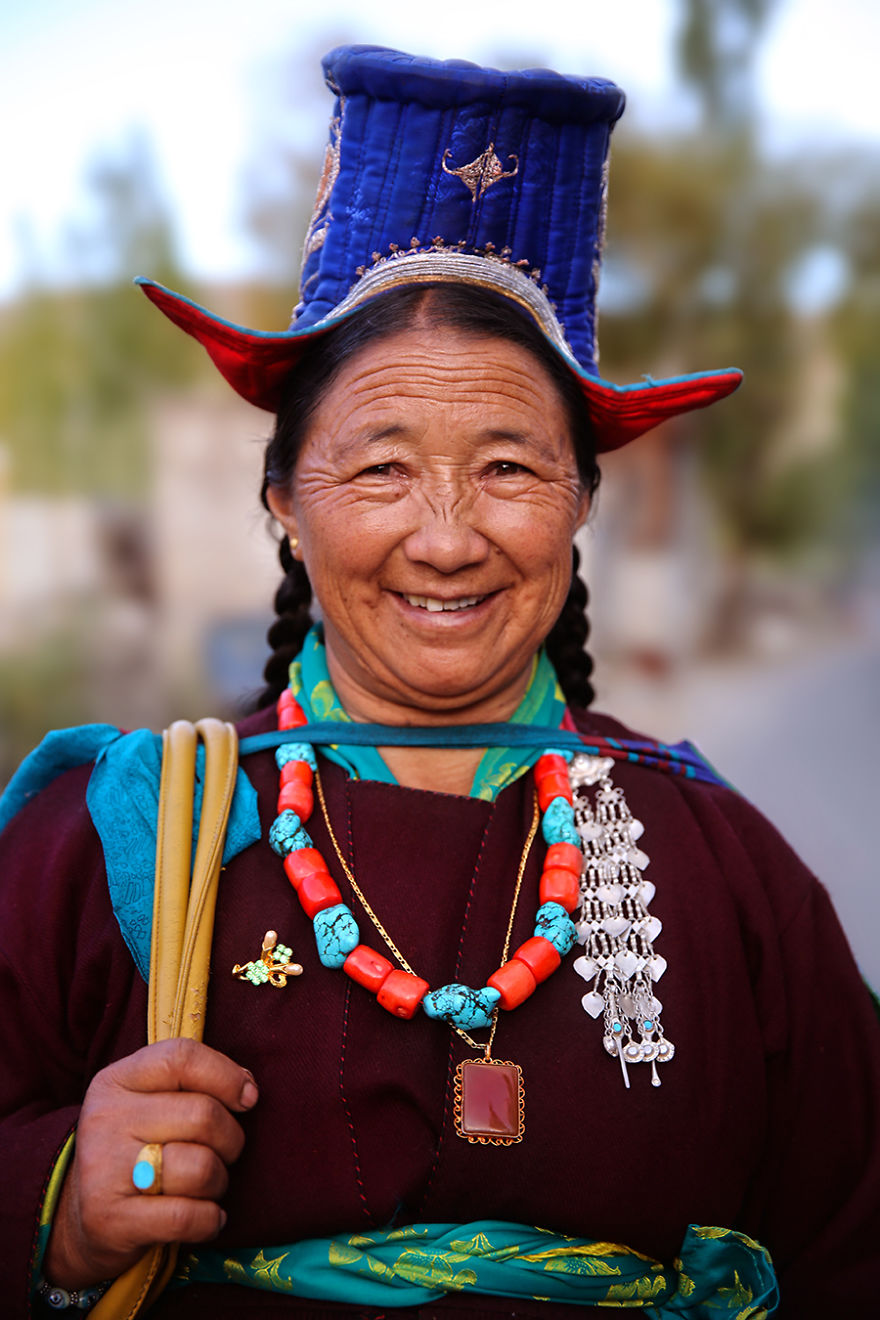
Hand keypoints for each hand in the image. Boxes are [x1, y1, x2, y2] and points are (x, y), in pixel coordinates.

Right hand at [44, 1039, 258, 1287]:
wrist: (79, 1219)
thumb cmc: (136, 1148)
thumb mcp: (150, 1102)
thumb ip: (195, 1084)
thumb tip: (249, 1090)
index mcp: (116, 1081)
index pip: (181, 1058)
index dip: (226, 1076)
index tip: (247, 1098)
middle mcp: (105, 1119)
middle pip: (203, 1115)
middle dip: (231, 1140)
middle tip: (223, 1154)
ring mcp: (104, 1170)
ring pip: (201, 1168)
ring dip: (220, 1182)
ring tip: (207, 1186)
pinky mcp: (110, 1221)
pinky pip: (188, 1217)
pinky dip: (211, 1220)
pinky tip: (208, 1217)